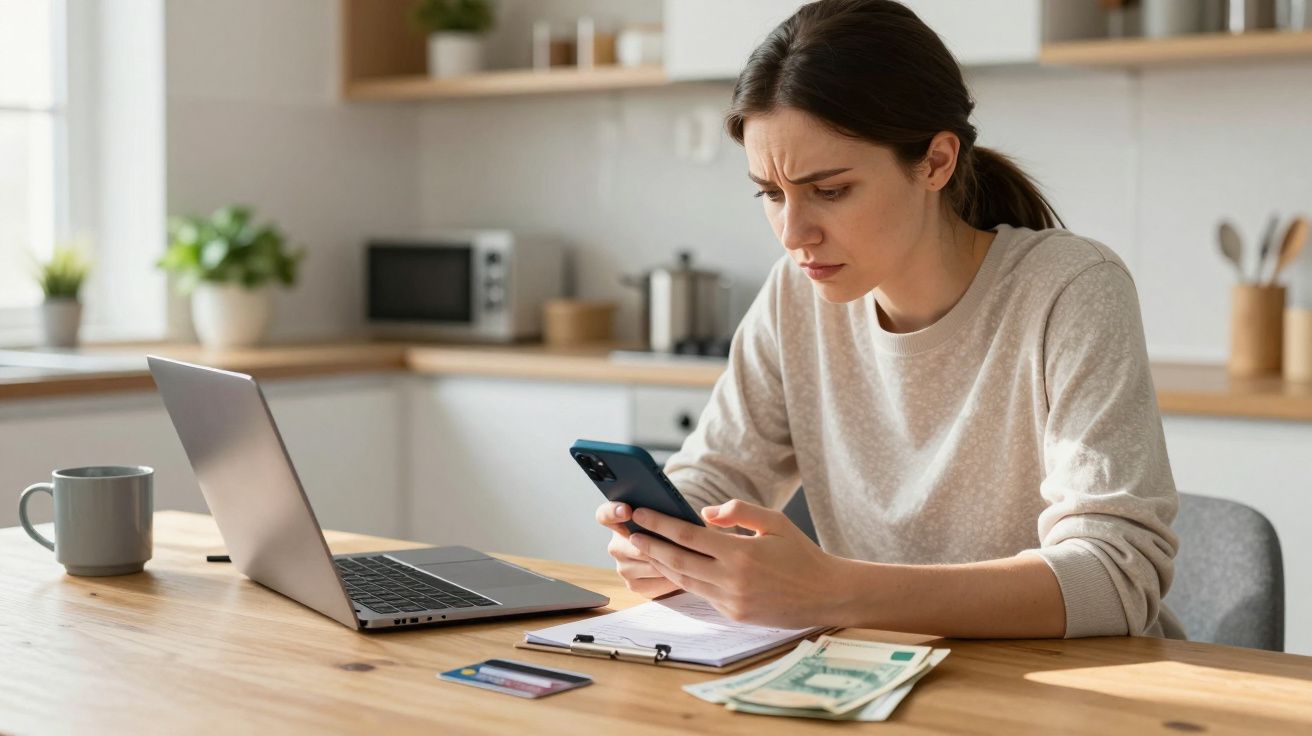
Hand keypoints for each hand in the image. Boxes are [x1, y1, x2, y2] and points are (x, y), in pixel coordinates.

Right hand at [595, 501, 679, 598]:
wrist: (680, 558)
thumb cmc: (673, 530)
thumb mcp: (668, 516)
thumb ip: (665, 511)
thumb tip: (681, 510)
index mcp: (618, 522)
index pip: (604, 515)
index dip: (613, 512)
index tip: (628, 510)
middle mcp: (616, 546)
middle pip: (634, 544)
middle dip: (658, 542)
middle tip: (677, 538)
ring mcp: (623, 568)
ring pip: (648, 564)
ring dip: (669, 561)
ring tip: (690, 555)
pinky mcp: (635, 586)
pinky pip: (655, 583)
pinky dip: (672, 577)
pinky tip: (686, 572)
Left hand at [628, 499, 848, 627]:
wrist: (825, 595)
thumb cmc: (800, 553)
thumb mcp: (775, 521)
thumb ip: (739, 511)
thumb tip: (705, 513)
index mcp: (740, 553)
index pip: (688, 536)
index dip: (659, 524)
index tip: (640, 514)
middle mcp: (732, 579)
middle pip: (677, 560)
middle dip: (650, 545)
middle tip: (629, 532)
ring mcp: (731, 600)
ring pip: (684, 580)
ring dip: (661, 563)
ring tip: (643, 548)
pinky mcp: (733, 614)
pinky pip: (701, 593)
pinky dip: (683, 579)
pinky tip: (671, 566)